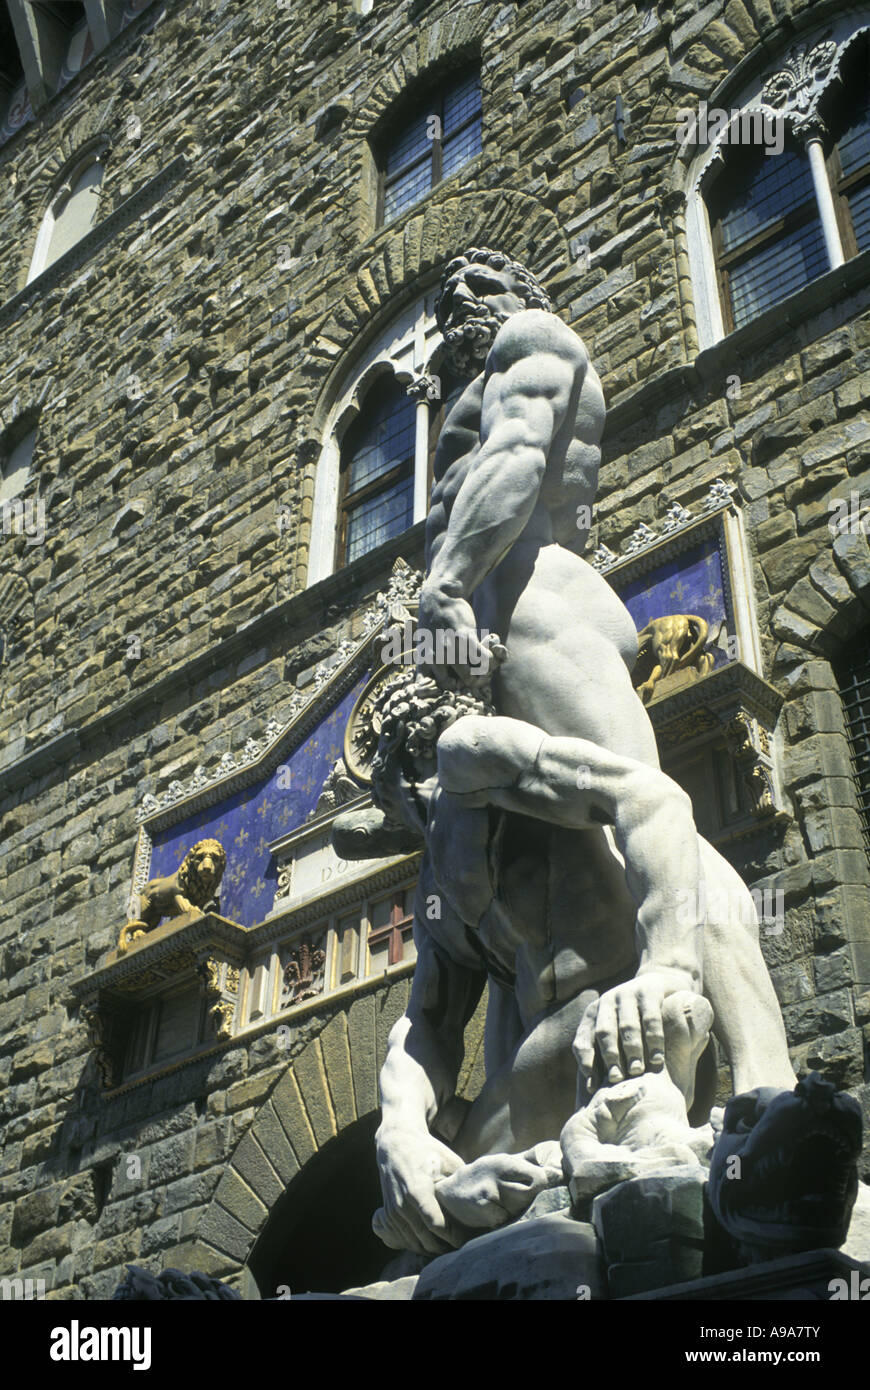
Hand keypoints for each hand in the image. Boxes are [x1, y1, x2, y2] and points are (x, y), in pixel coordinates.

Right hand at [373, 1126, 465, 1254]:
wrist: (396, 1143)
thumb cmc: (426, 1150)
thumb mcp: (448, 1160)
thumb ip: (460, 1183)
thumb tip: (480, 1201)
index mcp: (417, 1190)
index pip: (436, 1224)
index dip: (453, 1236)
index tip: (466, 1237)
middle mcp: (402, 1203)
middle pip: (426, 1239)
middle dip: (445, 1247)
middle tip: (462, 1246)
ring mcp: (393, 1210)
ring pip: (414, 1243)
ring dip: (432, 1249)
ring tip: (449, 1246)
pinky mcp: (388, 1214)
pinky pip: (403, 1239)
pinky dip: (418, 1245)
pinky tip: (431, 1241)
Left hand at [417, 585, 505, 691]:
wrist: (439, 597)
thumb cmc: (434, 624)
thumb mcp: (424, 645)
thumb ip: (431, 663)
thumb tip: (445, 683)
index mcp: (424, 661)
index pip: (428, 688)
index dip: (442, 691)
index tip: (454, 685)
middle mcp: (435, 658)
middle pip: (454, 687)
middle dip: (465, 683)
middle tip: (475, 675)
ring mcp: (450, 649)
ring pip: (471, 676)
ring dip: (480, 672)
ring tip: (483, 664)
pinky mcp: (465, 638)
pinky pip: (483, 659)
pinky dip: (490, 659)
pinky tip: (489, 651)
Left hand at [573, 969, 696, 1090]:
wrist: (663, 985)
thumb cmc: (638, 1021)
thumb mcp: (619, 1033)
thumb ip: (610, 1055)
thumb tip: (594, 1092)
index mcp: (593, 1015)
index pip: (582, 1040)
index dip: (586, 1063)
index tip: (592, 1086)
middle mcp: (606, 1001)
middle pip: (604, 1032)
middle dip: (609, 1057)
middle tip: (616, 1080)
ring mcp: (627, 993)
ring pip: (627, 1026)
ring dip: (631, 1050)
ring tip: (636, 1071)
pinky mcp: (649, 990)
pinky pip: (650, 1019)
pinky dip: (653, 1040)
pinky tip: (657, 1059)